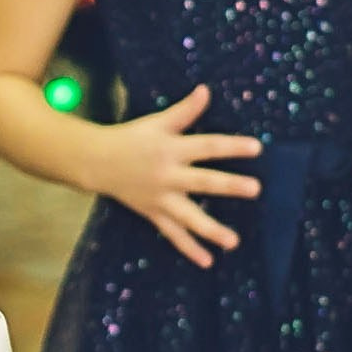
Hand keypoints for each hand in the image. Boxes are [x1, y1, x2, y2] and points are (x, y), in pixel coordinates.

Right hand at [87, 84, 261, 268]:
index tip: (256, 148)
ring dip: (212, 230)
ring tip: (233, 242)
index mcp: (171, 149)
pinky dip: (189, 248)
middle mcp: (167, 175)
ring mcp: (160, 198)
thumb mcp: (157, 122)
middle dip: (229, 186)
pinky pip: (173, 234)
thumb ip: (185, 110)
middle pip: (203, 182)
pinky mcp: (153, 213)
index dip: (231, 147)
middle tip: (255, 189)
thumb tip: (206, 90)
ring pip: (189, 217)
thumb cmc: (131, 138)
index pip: (207, 146)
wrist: (95, 162)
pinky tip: (207, 261)